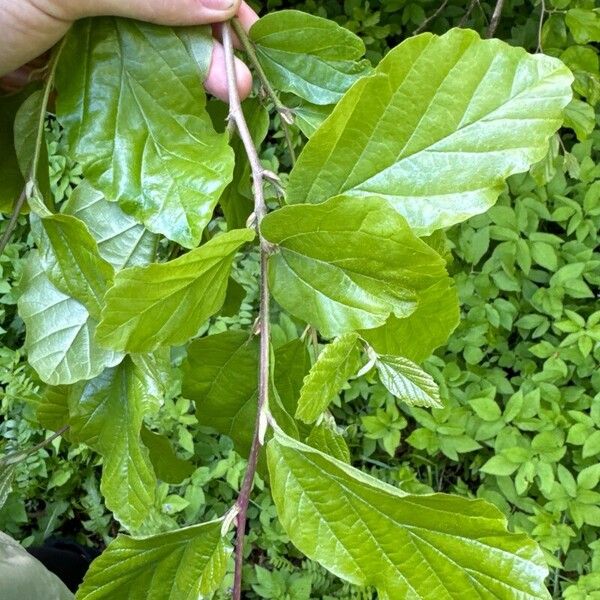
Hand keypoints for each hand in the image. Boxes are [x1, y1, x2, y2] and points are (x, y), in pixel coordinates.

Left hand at [0, 0, 257, 100]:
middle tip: (242, 88)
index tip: (250, 35)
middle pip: (178, 14)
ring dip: (192, 76)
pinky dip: (159, 94)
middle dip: (213, 47)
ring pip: (162, 48)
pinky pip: (136, 77)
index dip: (221, 2)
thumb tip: (222, 4)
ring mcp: (100, 27)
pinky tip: (179, 111)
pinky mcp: (89, 63)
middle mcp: (115, 1)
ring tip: (221, 102)